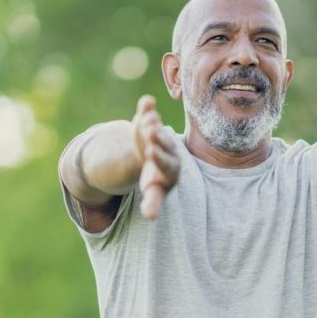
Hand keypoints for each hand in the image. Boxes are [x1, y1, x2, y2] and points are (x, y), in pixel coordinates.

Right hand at [132, 95, 181, 219]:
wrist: (150, 156)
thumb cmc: (155, 179)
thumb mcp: (154, 192)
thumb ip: (153, 204)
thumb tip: (151, 217)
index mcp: (170, 168)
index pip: (166, 164)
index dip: (159, 158)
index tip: (150, 152)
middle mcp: (168, 150)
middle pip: (163, 144)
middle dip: (157, 138)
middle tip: (152, 131)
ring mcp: (159, 135)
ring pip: (156, 129)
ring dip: (151, 123)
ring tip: (147, 117)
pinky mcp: (150, 123)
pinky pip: (148, 114)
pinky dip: (146, 108)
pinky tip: (146, 101)